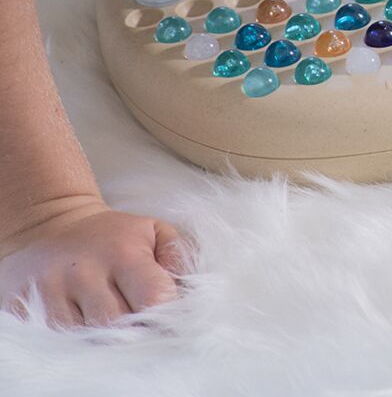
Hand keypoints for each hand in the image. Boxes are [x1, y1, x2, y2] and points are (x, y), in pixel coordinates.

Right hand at [0, 196, 192, 328]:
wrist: (51, 225)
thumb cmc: (114, 236)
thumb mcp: (154, 231)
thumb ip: (179, 256)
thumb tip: (190, 289)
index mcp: (122, 253)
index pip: (153, 298)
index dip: (167, 316)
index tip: (171, 320)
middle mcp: (83, 272)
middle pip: (117, 326)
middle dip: (135, 333)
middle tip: (142, 329)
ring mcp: (49, 292)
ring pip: (82, 339)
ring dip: (102, 341)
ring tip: (114, 330)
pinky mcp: (21, 308)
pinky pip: (51, 341)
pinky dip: (70, 344)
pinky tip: (84, 331)